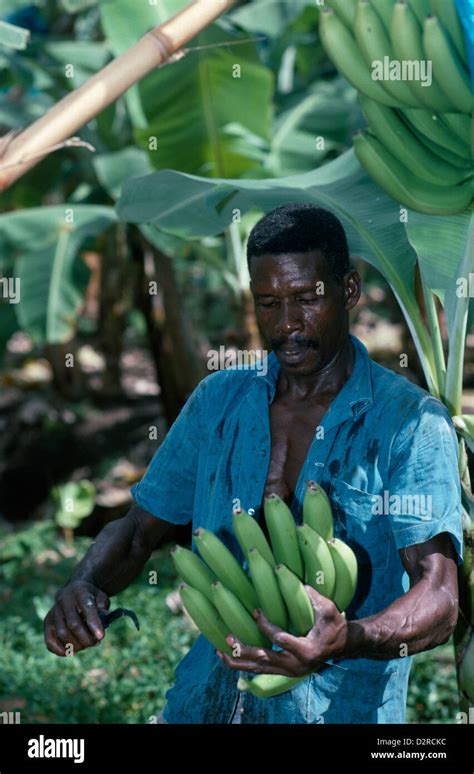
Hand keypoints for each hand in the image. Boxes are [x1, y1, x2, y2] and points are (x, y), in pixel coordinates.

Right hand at [44, 581, 109, 656]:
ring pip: (62, 634)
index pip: (87, 608)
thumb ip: (103, 608)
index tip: (101, 637)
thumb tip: (102, 622)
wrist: (73, 590)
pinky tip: (72, 651)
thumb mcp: (101, 596)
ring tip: (86, 645)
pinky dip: (60, 650)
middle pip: (73, 624)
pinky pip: (50, 640)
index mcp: (80, 592)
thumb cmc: (90, 597)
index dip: (94, 623)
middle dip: (86, 638)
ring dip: (75, 645)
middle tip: (95, 643)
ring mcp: (54, 611)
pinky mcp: (47, 621)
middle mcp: (64, 601)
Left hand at [217, 586, 347, 676]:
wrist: (341, 646)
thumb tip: (297, 583)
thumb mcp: (330, 610)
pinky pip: (259, 670)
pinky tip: (229, 656)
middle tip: (228, 637)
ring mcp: (288, 671)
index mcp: (306, 650)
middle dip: (244, 649)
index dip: (265, 626)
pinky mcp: (283, 671)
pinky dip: (244, 664)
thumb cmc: (335, 625)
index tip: (255, 610)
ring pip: (258, 669)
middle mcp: (295, 665)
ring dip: (238, 660)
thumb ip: (315, 598)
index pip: (280, 639)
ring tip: (220, 650)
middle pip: (264, 659)